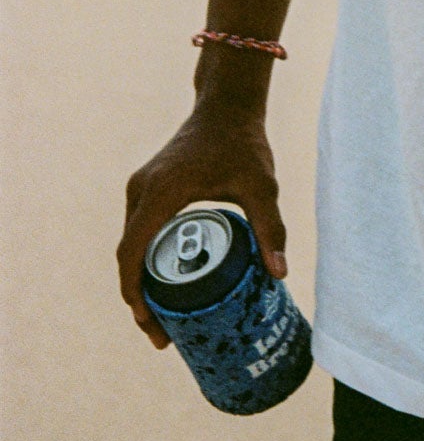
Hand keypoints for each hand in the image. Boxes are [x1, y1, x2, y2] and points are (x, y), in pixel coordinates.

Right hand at [117, 102, 286, 349]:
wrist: (227, 105)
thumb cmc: (243, 142)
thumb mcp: (260, 185)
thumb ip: (269, 227)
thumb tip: (280, 274)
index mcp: (159, 194)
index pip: (131, 256)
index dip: (134, 297)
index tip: (150, 326)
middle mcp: (141, 191)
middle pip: (127, 257)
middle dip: (140, 300)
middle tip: (164, 336)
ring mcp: (141, 187)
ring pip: (131, 244)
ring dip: (140, 281)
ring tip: (165, 317)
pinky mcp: (148, 185)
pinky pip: (138, 230)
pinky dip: (145, 259)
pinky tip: (167, 280)